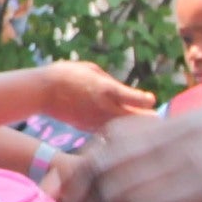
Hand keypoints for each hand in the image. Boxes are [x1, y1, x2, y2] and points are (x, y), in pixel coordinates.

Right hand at [25, 60, 158, 132]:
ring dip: (133, 128)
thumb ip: (109, 81)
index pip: (132, 97)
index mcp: (105, 88)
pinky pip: (108, 131)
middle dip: (146, 120)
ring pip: (121, 128)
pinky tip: (125, 132)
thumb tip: (122, 91)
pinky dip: (117, 132)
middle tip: (158, 120)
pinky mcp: (88, 128)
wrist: (43, 91)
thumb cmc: (67, 74)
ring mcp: (95, 119)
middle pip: (132, 117)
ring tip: (146, 128)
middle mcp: (103, 106)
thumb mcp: (92, 69)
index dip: (145, 100)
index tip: (152, 100)